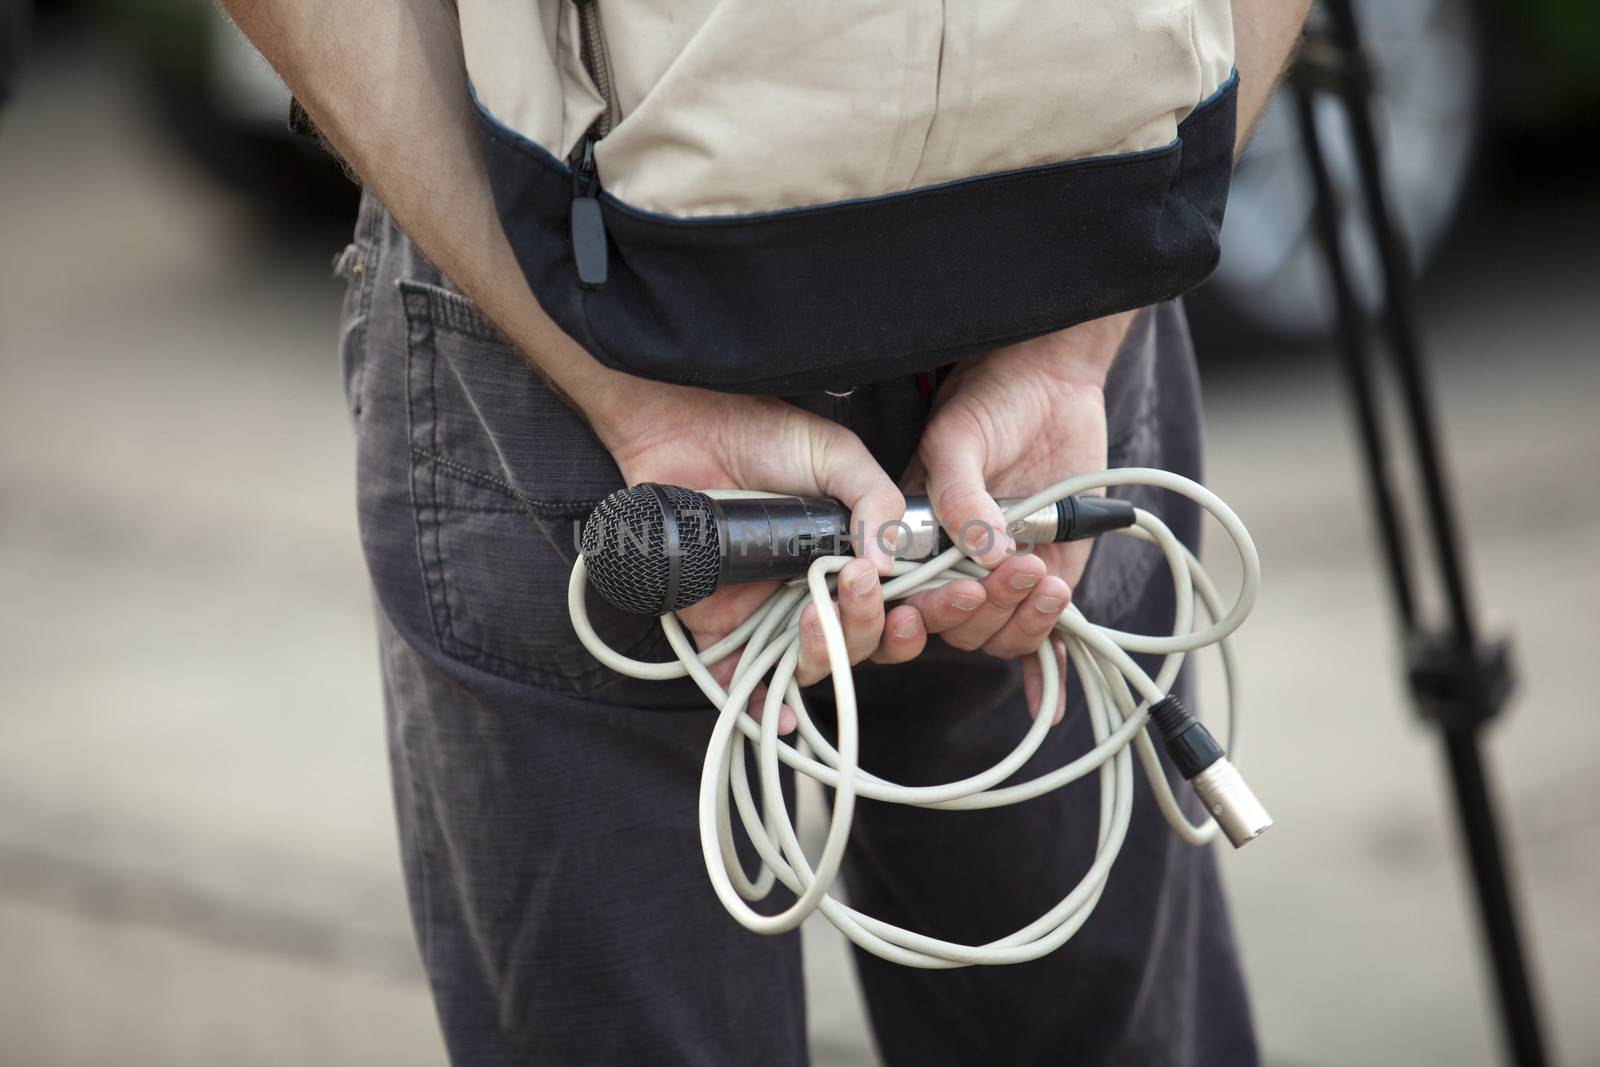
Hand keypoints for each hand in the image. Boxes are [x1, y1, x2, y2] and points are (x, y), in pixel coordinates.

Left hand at [584, 377, 978, 731]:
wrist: (685, 426)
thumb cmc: (762, 434)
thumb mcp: (836, 456)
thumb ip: (875, 499)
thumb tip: (886, 563)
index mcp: (852, 556)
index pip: (900, 603)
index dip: (927, 610)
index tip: (948, 594)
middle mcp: (816, 591)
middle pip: (862, 640)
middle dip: (872, 623)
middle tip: (862, 583)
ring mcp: (769, 611)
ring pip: (814, 662)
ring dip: (828, 649)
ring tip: (818, 612)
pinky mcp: (718, 624)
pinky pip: (742, 679)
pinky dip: (761, 702)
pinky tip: (782, 711)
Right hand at [901, 312, 1134, 722]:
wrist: (1052, 381)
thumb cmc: (989, 400)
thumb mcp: (957, 437)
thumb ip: (958, 493)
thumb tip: (981, 550)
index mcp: (906, 539)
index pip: (890, 603)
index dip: (901, 614)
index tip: (932, 594)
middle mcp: (944, 569)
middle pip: (941, 629)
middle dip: (969, 609)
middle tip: (1003, 570)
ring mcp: (993, 580)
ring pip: (988, 636)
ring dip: (1015, 616)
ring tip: (1040, 572)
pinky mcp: (1043, 582)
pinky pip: (1035, 641)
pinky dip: (1041, 668)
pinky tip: (1049, 694)